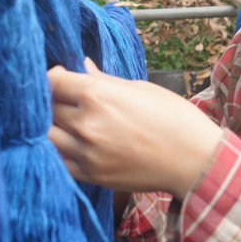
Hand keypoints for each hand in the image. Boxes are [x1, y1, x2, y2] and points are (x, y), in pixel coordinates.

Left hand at [47, 59, 223, 197]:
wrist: (194, 160)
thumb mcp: (139, 89)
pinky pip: (57, 160)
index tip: (61, 78)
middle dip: (51, 100)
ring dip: (52, 125)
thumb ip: (103, 80)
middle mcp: (86, 123)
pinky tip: (70, 143)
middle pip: (46, 107)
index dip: (53, 76)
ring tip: (66, 121)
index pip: (52, 80)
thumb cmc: (173, 119)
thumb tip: (82, 66)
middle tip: (65, 99)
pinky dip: (58, 149)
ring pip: (46, 134)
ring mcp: (85, 152)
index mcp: (97, 95)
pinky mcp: (89, 175)